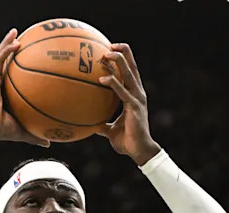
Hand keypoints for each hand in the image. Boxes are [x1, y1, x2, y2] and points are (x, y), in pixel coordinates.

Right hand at [0, 29, 49, 147]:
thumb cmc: (4, 132)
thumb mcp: (25, 131)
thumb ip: (36, 135)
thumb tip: (49, 143)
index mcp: (4, 91)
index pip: (10, 74)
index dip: (16, 64)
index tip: (26, 55)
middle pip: (4, 61)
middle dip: (10, 47)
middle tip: (21, 37)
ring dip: (6, 43)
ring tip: (15, 32)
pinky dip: (6, 50)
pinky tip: (16, 43)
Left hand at [97, 44, 161, 165]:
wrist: (138, 152)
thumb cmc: (126, 141)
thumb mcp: (110, 130)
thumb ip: (101, 124)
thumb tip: (90, 124)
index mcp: (132, 96)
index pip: (127, 74)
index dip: (120, 62)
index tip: (108, 51)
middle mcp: (137, 94)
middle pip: (131, 68)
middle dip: (122, 53)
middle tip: (110, 44)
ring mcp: (137, 99)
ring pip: (129, 75)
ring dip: (119, 62)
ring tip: (107, 52)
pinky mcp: (135, 107)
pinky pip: (122, 92)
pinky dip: (113, 84)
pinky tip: (102, 79)